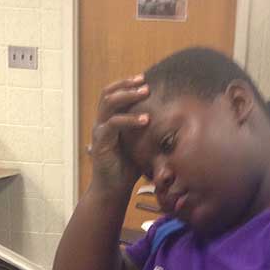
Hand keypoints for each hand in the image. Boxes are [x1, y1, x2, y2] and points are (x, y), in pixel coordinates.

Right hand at [88, 75, 149, 192]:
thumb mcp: (141, 146)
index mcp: (109, 122)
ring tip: (145, 92)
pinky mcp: (100, 142)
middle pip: (108, 93)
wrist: (114, 190)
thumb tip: (170, 123)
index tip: (144, 80)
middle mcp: (102, 123)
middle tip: (145, 83)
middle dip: (127, 85)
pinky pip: (113, 123)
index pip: (113, 95)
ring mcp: (99, 131)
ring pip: (109, 103)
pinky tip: (145, 120)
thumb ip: (148, 132)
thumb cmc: (128, 169)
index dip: (126, 85)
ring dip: (128, 95)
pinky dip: (129, 119)